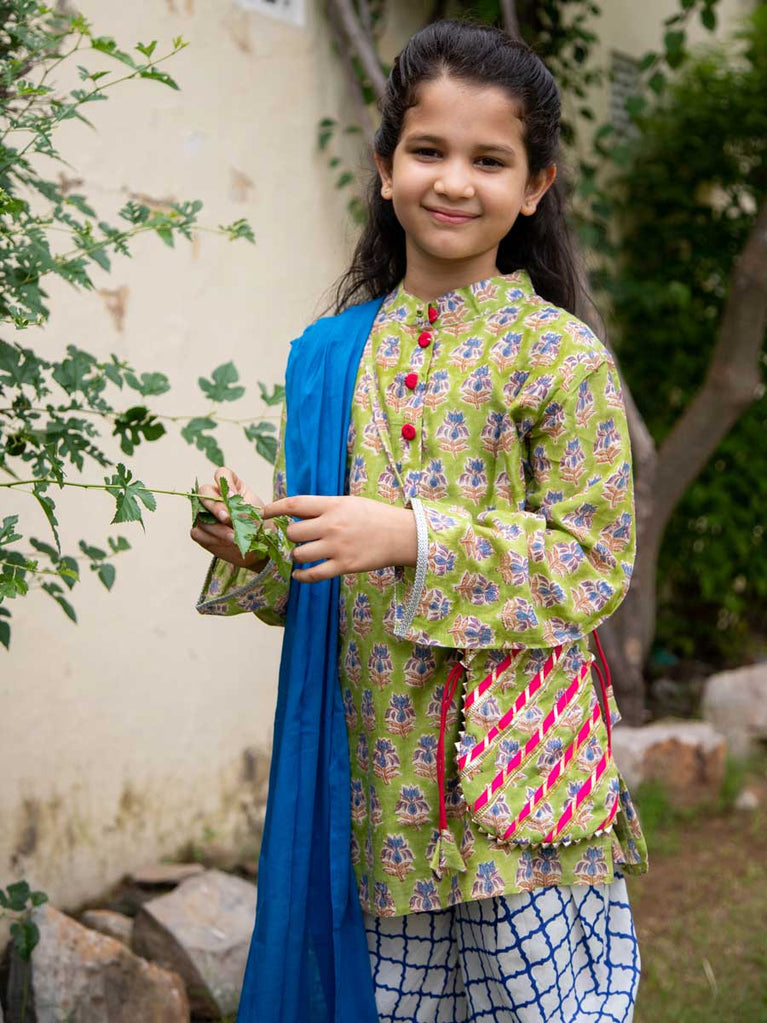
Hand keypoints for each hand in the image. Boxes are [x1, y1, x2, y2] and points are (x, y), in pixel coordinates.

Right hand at [190, 466, 272, 569]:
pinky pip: (197, 532)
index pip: (222, 474)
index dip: (225, 482)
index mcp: (230, 486)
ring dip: (218, 528)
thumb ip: (245, 506)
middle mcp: (213, 496)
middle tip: (227, 518)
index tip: (233, 495)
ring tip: (234, 537)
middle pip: (204, 492)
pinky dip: (212, 538)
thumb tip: (233, 506)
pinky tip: (225, 543)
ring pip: (201, 516)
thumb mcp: (257, 512)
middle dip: (216, 506)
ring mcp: (203, 513)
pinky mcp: (199, 530)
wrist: (254, 545)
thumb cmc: (256, 523)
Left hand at [262, 495, 416, 582]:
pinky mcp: (344, 566)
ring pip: (299, 554)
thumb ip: (323, 507)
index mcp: (332, 505)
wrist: (402, 535)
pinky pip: (313, 575)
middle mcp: (332, 525)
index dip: (273, 509)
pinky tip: (299, 574)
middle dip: (291, 536)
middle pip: (293, 532)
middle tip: (298, 538)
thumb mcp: (348, 502)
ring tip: (304, 554)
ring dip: (297, 555)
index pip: (294, 504)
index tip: (263, 514)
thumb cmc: (374, 516)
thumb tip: (295, 512)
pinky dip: (301, 576)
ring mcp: (337, 547)